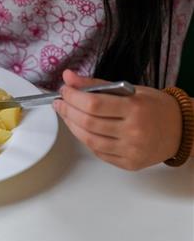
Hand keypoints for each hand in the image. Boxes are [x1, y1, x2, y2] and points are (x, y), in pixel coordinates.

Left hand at [53, 69, 181, 169]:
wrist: (181, 130)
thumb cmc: (155, 107)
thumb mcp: (129, 89)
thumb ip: (96, 84)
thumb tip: (68, 77)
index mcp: (134, 108)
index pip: (93, 103)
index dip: (73, 97)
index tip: (64, 90)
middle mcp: (133, 131)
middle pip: (88, 122)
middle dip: (68, 111)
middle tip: (60, 102)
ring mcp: (131, 150)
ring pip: (89, 140)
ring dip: (72, 126)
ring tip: (67, 115)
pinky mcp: (129, 163)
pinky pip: (98, 152)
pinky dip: (85, 139)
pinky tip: (81, 128)